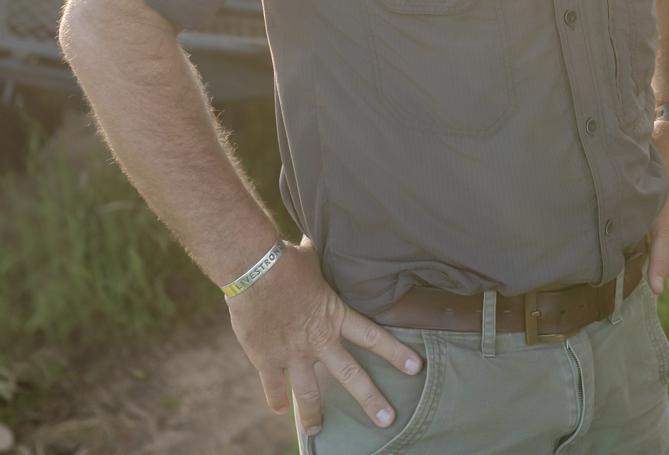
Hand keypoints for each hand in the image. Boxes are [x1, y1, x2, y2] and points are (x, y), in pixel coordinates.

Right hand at [225, 240, 421, 437]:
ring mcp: (292, 353)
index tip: (416, 368)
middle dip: (371, 399)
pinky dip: (276, 399)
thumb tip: (333, 235)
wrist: (252, 268)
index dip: (396, 353)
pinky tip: (279, 410)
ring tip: (319, 432)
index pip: (374, 337)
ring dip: (315, 415)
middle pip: (351, 375)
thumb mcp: (315, 259)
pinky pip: (273, 387)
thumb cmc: (286, 259)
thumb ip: (328, 259)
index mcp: (335, 316)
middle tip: (387, 420)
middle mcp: (318, 340)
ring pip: (309, 393)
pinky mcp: (266, 359)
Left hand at [647, 120, 668, 294]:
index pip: (664, 240)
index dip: (658, 265)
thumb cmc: (661, 141)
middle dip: (659, 270)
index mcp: (668, 200)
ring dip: (664, 256)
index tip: (655, 289)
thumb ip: (632, 188)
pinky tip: (656, 242)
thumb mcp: (645, 164)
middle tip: (643, 289)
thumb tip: (608, 204)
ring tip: (647, 272)